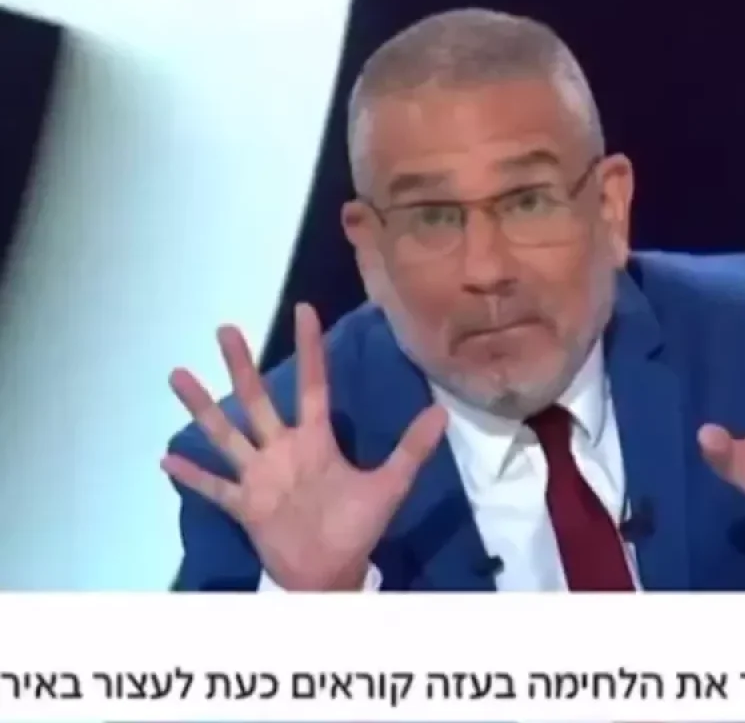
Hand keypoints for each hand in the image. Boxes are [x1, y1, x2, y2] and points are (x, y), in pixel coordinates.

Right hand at [161, 303, 447, 590]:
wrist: (333, 572)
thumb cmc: (358, 527)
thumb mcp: (390, 484)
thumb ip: (412, 449)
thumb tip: (442, 412)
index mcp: (315, 440)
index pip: (312, 383)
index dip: (309, 347)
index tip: (304, 310)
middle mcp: (282, 450)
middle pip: (258, 400)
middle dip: (241, 366)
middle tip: (226, 329)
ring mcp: (260, 476)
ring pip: (226, 435)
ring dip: (203, 408)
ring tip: (178, 375)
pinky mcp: (245, 505)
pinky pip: (214, 487)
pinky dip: (191, 476)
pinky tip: (164, 459)